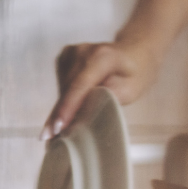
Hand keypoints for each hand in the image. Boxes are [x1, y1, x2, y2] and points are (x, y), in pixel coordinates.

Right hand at [40, 41, 158, 139]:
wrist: (134, 51)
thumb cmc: (136, 73)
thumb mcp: (131, 90)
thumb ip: (108, 98)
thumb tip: (83, 112)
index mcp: (103, 57)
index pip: (79, 86)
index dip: (67, 108)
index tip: (57, 128)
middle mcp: (84, 51)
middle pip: (67, 89)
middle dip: (60, 114)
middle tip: (51, 138)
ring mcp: (72, 51)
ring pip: (61, 88)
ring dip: (61, 107)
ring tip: (61, 125)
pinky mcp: (65, 56)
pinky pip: (61, 83)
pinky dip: (65, 97)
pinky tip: (73, 102)